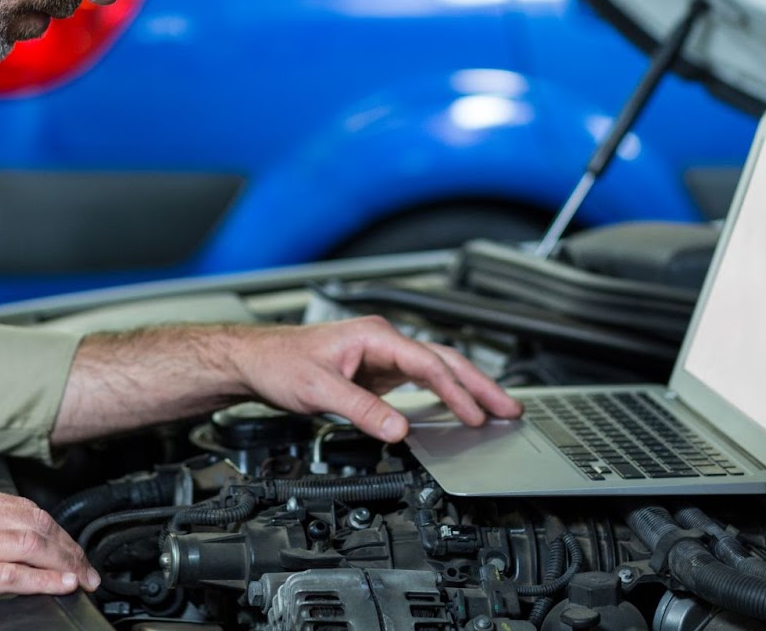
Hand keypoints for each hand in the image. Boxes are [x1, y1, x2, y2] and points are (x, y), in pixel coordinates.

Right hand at [0, 482, 101, 609]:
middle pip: (37, 524)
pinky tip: (61, 585)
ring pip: (32, 546)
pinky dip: (43, 579)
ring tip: (82, 578)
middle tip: (86, 565)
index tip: (68, 543)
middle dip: (68, 546)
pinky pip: (11, 575)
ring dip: (65, 563)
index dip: (55, 527)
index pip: (24, 508)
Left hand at [228, 316, 520, 441]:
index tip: (474, 415)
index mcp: (375, 336)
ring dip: (466, 389)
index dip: (454, 390)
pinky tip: (458, 410)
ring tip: (497, 410)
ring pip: (436, 370)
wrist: (255, 361)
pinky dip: (444, 395)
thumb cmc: (279, 362)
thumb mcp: (318, 390)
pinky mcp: (377, 374)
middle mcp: (383, 342)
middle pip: (443, 360)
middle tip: (510, 409)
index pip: (428, 362)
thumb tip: (398, 429)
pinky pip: (420, 383)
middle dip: (479, 385)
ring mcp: (382, 358)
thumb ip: (361, 410)